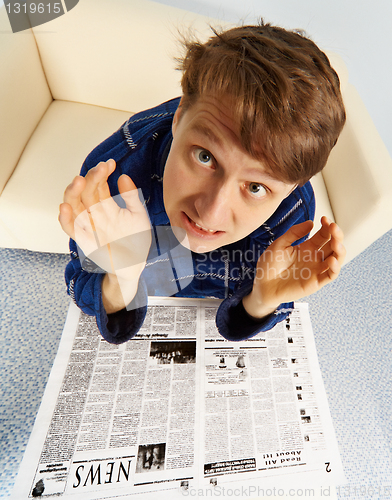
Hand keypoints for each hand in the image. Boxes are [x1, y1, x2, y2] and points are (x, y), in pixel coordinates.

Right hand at [59, 159, 151, 281]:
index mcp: (106, 206)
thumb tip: (123, 176)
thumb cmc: (136, 241)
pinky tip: (65, 207)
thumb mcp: (138, 216)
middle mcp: (95, 213)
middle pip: (85, 192)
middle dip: (90, 179)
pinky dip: (66, 219)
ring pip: (74, 206)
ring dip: (73, 193)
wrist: (135, 266)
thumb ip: (131, 197)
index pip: (99, 185)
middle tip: (99, 169)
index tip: (110, 163)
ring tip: (78, 181)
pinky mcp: (84, 240)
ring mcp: (88, 226)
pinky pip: (70, 228)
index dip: (102, 174)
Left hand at [242, 216, 345, 318]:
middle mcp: (314, 258)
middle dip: (336, 235)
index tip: (324, 219)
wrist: (263, 284)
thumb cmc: (269, 265)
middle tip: (333, 227)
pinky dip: (334, 268)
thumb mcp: (279, 244)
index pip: (324, 235)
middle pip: (333, 245)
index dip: (327, 227)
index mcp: (307, 248)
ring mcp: (316, 270)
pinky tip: (332, 259)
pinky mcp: (315, 282)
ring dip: (340, 250)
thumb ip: (294, 233)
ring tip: (336, 242)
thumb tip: (310, 222)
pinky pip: (330, 275)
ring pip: (336, 259)